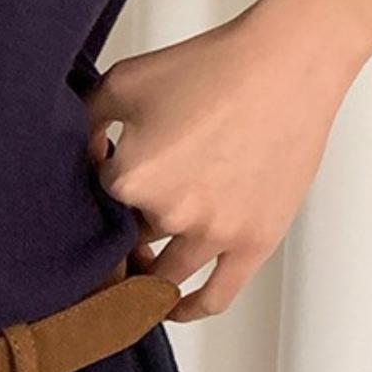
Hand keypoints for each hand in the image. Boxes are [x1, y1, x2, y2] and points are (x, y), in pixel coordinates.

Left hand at [82, 5, 356, 319]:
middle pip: (126, 242)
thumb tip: (83, 158)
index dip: (100, 185)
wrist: (288, 63)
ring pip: (162, 277)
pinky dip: (188, 309)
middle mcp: (169, 213)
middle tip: (120, 222)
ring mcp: (213, 233)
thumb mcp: (124, 82)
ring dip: (145, 276)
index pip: (93, 203)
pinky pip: (214, 297)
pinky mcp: (253, 242)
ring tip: (138, 266)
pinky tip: (170, 308)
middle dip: (120, 233)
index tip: (110, 171)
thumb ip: (86, 123)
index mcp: (130, 178)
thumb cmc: (210, 67)